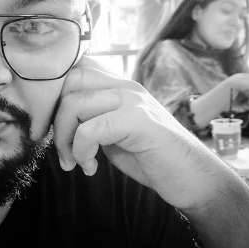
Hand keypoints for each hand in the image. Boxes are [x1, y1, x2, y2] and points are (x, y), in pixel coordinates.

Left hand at [53, 56, 227, 210]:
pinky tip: (91, 167)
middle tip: (63, 149)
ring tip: (76, 162)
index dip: (56, 96)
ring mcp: (133, 101)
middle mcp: (126, 86)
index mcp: (119, 86)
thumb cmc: (152, 158)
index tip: (56, 129)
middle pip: (70, 82)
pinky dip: (81, 151)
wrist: (193, 179)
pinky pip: (90, 129)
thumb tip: (57, 121)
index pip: (76, 69)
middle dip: (56, 118)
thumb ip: (91, 119)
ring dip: (65, 139)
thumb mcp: (114, 133)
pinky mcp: (138, 121)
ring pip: (74, 104)